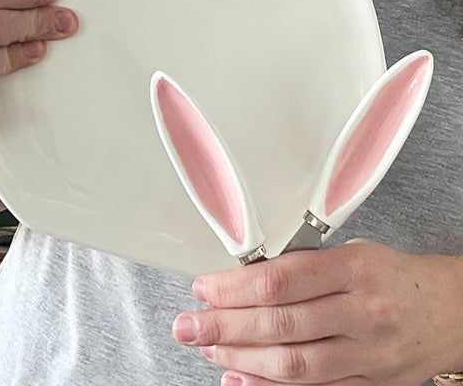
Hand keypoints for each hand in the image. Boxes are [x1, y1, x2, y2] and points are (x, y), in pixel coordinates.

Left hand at [173, 240, 462, 385]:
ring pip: (294, 363)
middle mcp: (360, 312)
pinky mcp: (370, 384)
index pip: (281, 280)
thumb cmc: (391, 274)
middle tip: (188, 326)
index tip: (204, 288)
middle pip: (281, 324)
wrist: (448, 310)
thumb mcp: (351, 252)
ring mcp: (367, 353)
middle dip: (225, 327)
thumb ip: (304, 266)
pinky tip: (238, 379)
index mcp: (353, 268)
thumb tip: (245, 278)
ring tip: (207, 349)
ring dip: (241, 359)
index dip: (235, 287)